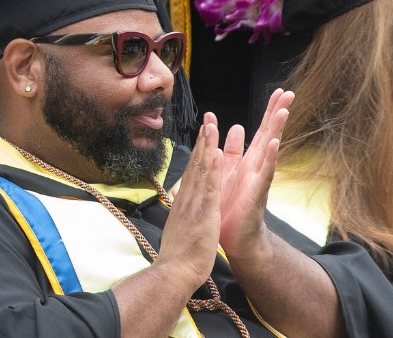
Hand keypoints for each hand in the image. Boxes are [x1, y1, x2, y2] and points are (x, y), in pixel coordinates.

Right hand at [156, 115, 223, 290]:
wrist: (175, 271)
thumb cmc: (178, 254)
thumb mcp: (178, 228)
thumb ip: (180, 212)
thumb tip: (177, 199)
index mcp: (184, 202)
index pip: (192, 173)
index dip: (198, 153)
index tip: (202, 136)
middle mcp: (188, 198)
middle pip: (196, 166)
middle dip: (202, 143)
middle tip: (207, 121)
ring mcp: (195, 204)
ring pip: (202, 171)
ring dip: (207, 148)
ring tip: (211, 127)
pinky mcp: (204, 213)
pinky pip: (211, 188)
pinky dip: (214, 170)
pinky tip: (217, 155)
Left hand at [216, 89, 290, 259]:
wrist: (234, 240)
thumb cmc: (229, 210)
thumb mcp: (224, 175)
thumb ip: (228, 153)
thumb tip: (234, 130)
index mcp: (245, 162)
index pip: (258, 132)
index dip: (267, 113)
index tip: (277, 92)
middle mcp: (255, 168)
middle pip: (268, 135)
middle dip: (276, 114)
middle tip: (289, 92)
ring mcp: (258, 180)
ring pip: (268, 150)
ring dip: (275, 130)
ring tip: (284, 110)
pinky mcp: (256, 194)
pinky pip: (264, 173)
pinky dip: (269, 158)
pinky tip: (274, 143)